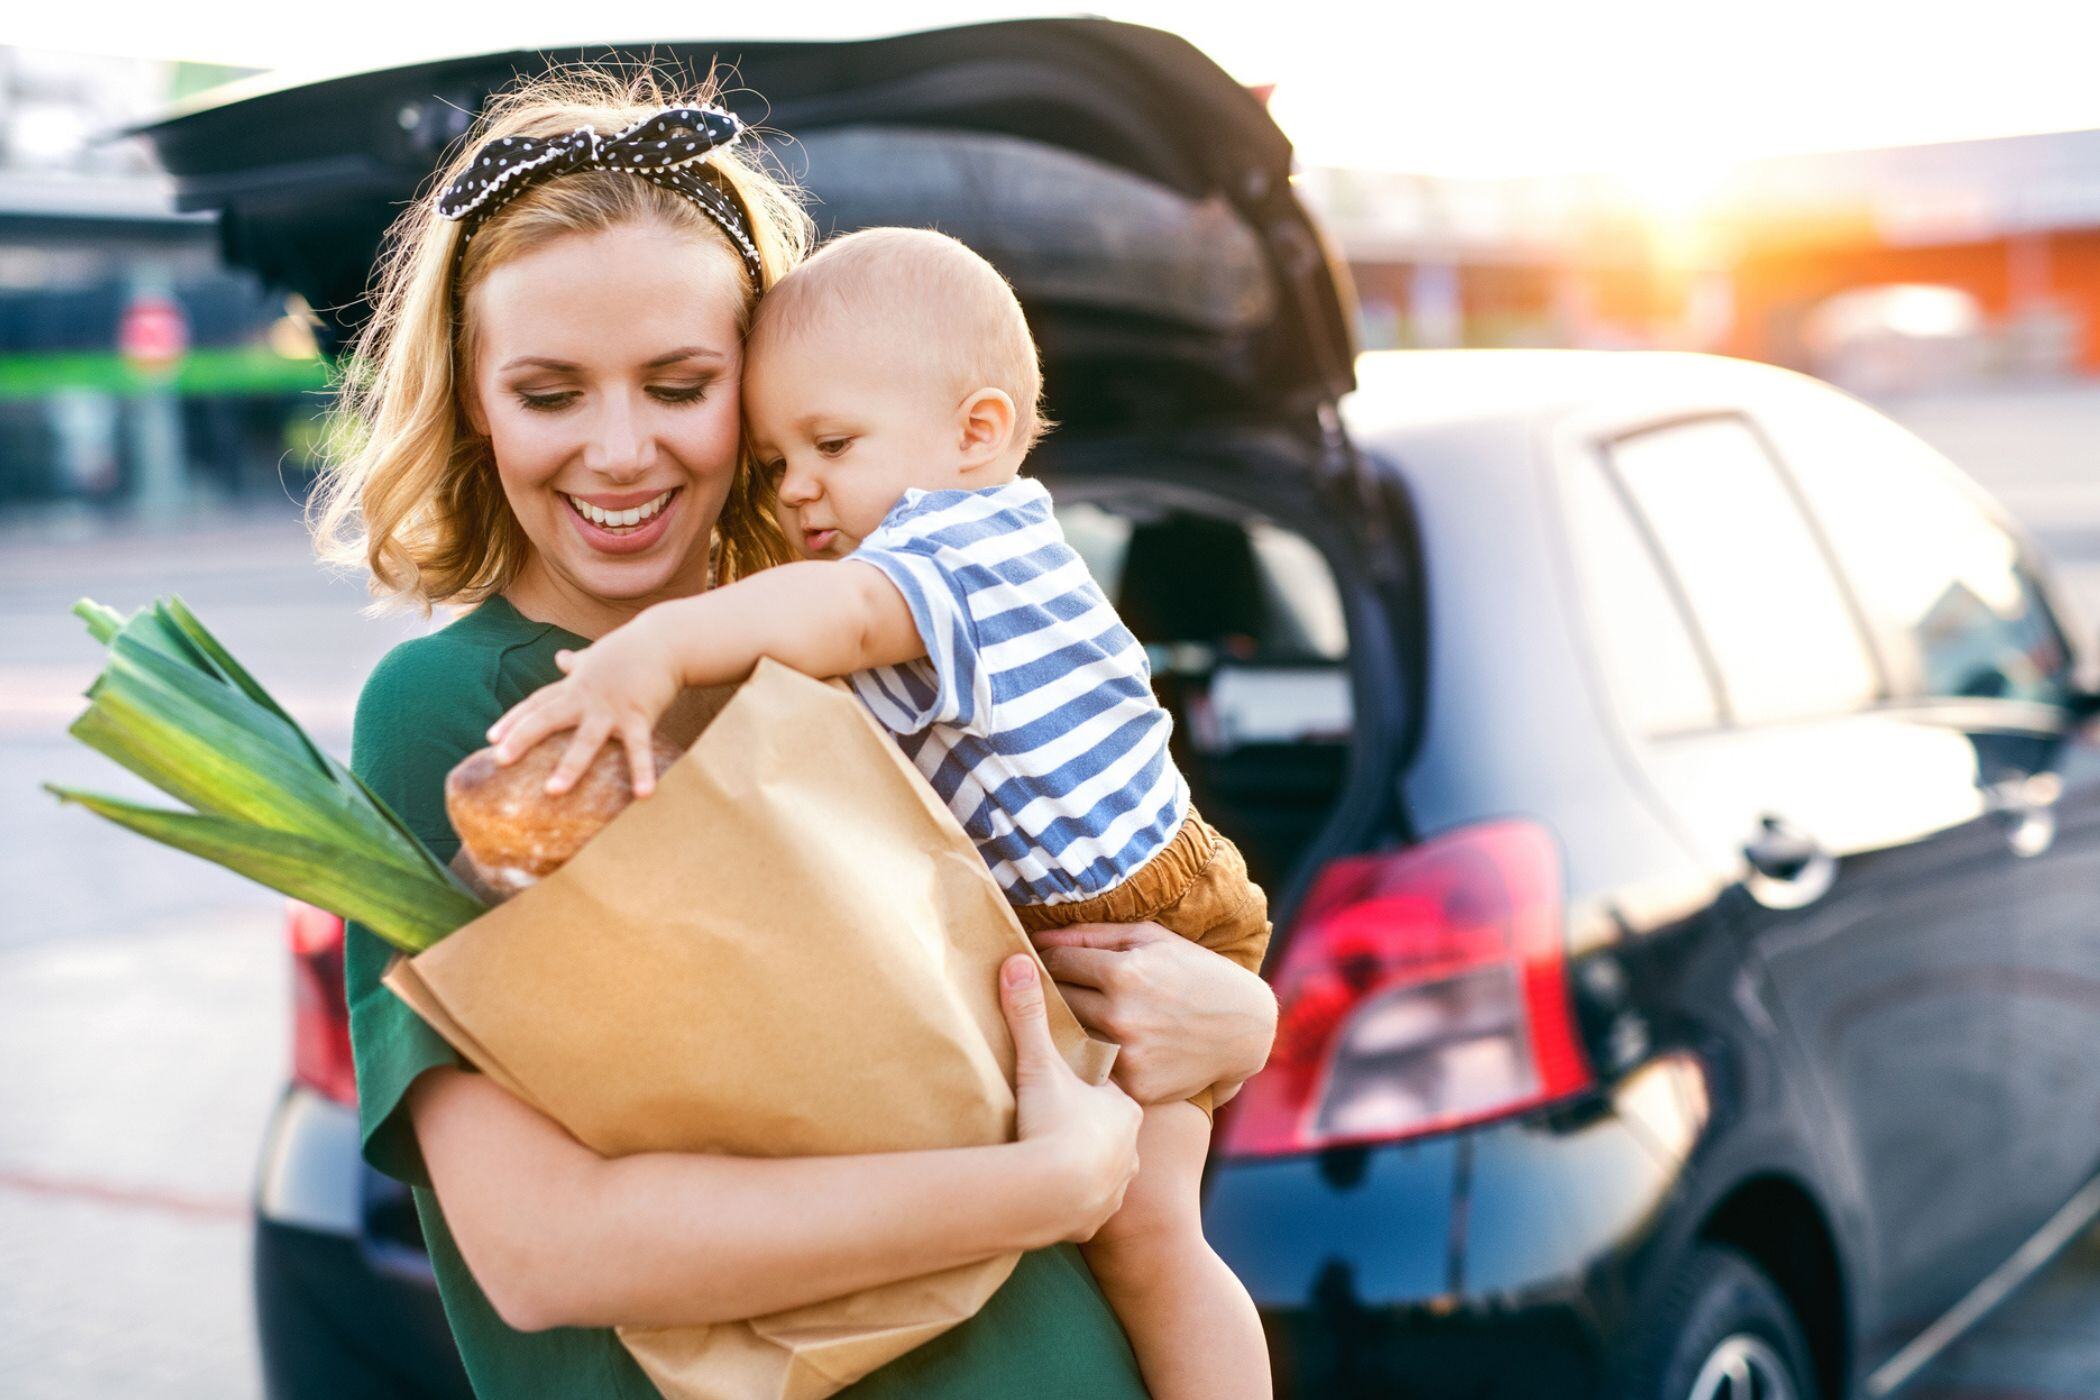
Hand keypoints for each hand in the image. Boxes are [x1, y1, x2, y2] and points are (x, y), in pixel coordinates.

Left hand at [486, 616, 679, 796]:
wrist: (667, 640)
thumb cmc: (631, 649)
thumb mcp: (597, 655)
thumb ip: (577, 662)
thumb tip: (561, 657)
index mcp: (575, 686)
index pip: (537, 703)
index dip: (514, 720)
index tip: (491, 739)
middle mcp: (587, 697)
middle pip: (548, 717)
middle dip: (523, 737)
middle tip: (500, 759)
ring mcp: (612, 708)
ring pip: (586, 739)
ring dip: (570, 765)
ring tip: (553, 791)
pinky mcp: (639, 715)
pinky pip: (639, 747)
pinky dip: (642, 771)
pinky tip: (643, 794)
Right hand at [997, 954, 1140, 1243]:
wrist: (1053, 1194)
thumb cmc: (1052, 1124)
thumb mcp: (1038, 1065)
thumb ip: (1029, 1015)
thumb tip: (1017, 961)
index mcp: (1123, 1105)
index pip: (1108, 1090)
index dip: (1087, 1086)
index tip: (1067, 1085)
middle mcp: (1130, 1146)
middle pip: (1109, 1130)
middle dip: (1089, 1126)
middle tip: (1059, 1120)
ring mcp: (1118, 1184)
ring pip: (1105, 1168)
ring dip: (1085, 1165)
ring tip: (1057, 1159)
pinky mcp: (1097, 1218)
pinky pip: (1090, 1205)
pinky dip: (1076, 1198)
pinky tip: (1057, 1194)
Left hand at [1032, 922, 1277, 1105]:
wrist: (1244, 1029)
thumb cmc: (1195, 972)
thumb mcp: (1151, 939)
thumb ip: (1093, 934)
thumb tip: (1039, 938)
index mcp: (1124, 972)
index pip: (1058, 964)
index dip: (1050, 961)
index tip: (1051, 963)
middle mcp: (1121, 1015)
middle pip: (1058, 1001)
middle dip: (1057, 992)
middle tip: (1062, 990)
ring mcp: (1128, 1055)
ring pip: (1071, 1037)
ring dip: (1072, 1026)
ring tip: (1087, 1016)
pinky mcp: (1135, 1086)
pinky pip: (1096, 1068)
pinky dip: (1097, 1057)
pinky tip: (1111, 1046)